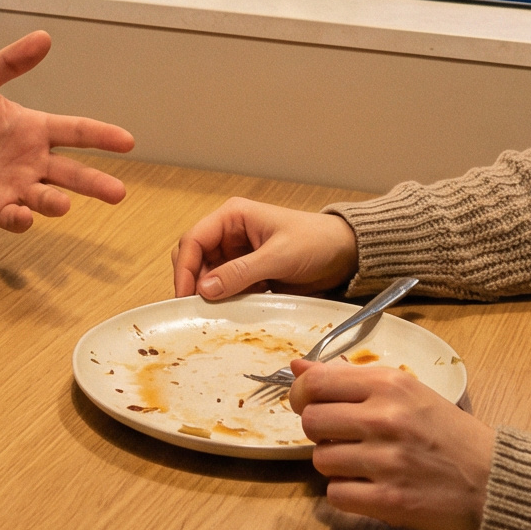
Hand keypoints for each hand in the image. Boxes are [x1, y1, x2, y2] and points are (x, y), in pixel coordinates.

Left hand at [0, 31, 133, 232]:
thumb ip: (11, 62)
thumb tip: (43, 37)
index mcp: (33, 128)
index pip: (75, 131)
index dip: (102, 135)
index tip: (127, 141)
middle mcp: (31, 160)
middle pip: (72, 173)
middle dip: (96, 183)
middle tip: (118, 192)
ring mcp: (14, 186)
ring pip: (46, 198)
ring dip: (56, 203)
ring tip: (62, 204)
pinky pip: (13, 217)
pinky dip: (21, 219)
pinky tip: (23, 216)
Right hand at [172, 199, 358, 299]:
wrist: (346, 254)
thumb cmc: (316, 241)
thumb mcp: (279, 256)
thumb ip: (241, 272)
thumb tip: (205, 289)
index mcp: (233, 217)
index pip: (194, 239)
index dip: (184, 267)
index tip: (186, 295)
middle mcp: (230, 235)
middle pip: (196, 259)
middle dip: (194, 282)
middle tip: (198, 308)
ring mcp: (238, 256)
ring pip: (209, 277)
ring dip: (211, 295)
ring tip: (217, 312)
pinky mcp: (249, 275)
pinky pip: (227, 290)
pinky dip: (226, 301)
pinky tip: (234, 311)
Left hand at [293, 356, 494, 529]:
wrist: (493, 477)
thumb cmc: (447, 432)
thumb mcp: (406, 391)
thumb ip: (351, 378)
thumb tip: (298, 367)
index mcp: (389, 385)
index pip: (315, 383)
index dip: (302, 395)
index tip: (310, 404)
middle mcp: (385, 419)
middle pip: (311, 422)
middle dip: (320, 432)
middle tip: (343, 437)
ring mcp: (387, 462)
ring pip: (321, 461)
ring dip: (335, 465)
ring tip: (363, 463)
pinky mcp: (390, 501)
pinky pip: (336, 496)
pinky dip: (347, 494)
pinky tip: (369, 486)